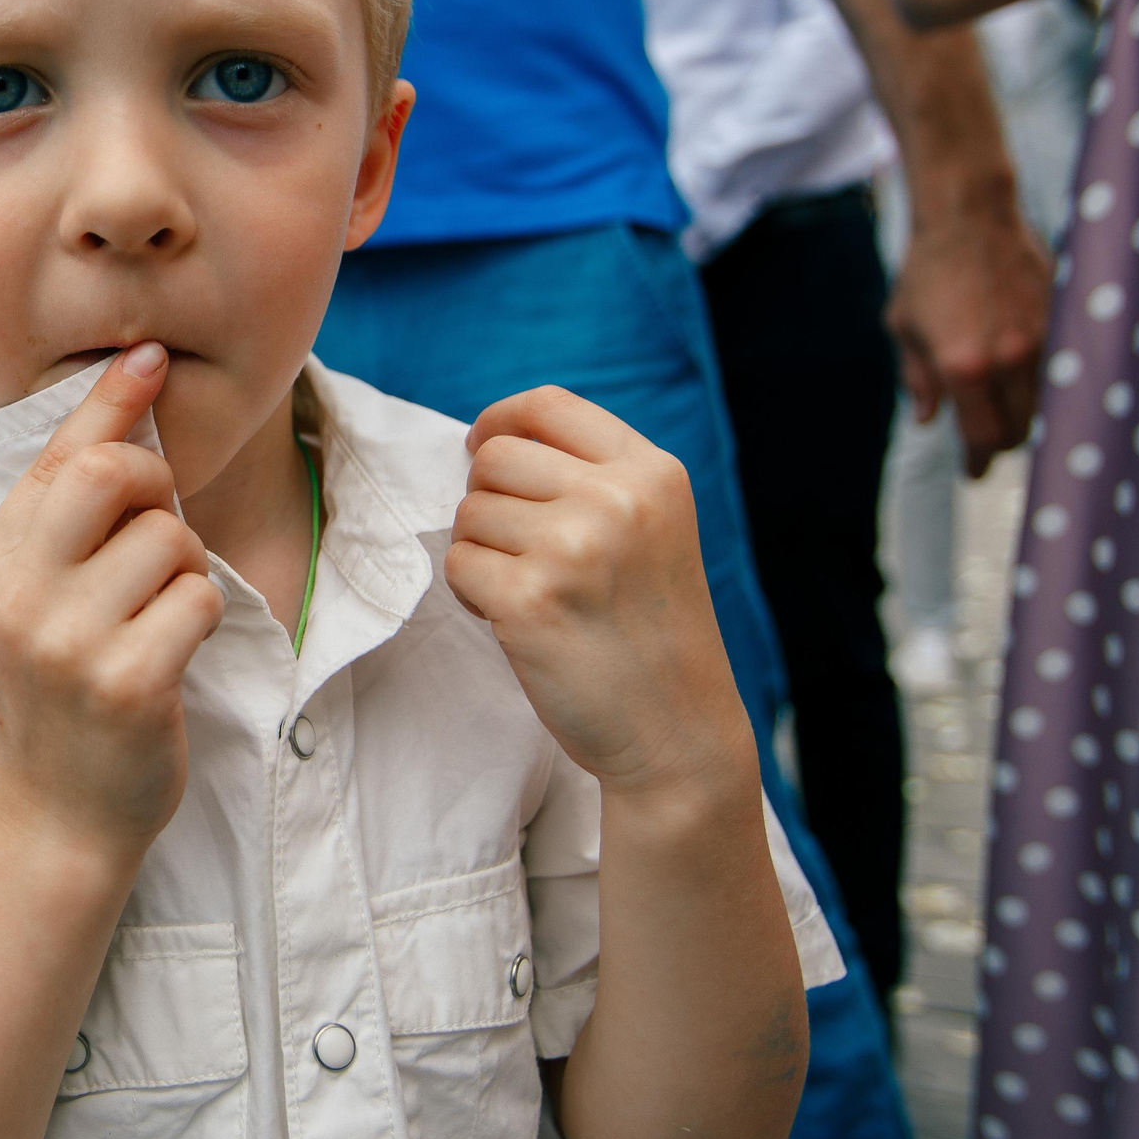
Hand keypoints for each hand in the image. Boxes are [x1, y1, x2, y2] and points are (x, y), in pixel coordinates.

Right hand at [0, 342, 223, 868]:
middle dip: (156, 486)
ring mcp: (65, 643)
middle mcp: (13, 597)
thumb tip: (126, 393)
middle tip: (156, 534)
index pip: (52, 455)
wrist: (59, 815)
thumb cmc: (62, 693)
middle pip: (107, 474)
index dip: (107, 399)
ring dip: (185, 569)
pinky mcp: (125, 682)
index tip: (148, 355)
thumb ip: (63, 514)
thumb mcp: (34, 599)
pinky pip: (199, 598)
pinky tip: (170, 654)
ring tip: (155, 615)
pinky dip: (202, 617)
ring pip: (169, 537)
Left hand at [447, 387, 751, 799]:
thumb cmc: (651, 630)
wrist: (678, 731)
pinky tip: (517, 621)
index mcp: (651, 473)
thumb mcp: (653, 529)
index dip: (500, 421)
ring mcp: (572, 548)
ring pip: (470, 514)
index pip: (548, 406)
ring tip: (530, 592)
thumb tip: (489, 443)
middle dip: (488, 501)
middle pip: (496, 458)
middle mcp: (616, 500)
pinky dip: (473, 595)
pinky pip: (460, 567)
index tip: (483, 447)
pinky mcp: (529, 601)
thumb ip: (591, 478)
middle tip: (517, 550)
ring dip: (482, 553)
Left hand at [888, 191, 1049, 476]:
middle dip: (1003, 442)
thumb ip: (918, 379)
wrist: (970, 216)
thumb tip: (927, 421)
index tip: (973, 472)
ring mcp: (1044, 339)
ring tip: (1009, 413)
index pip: (983, 438)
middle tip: (987, 442)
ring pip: (1050, 405)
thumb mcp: (903, 327)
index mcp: (964, 366)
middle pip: (1022, 430)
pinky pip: (1064, 371)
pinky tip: (1033, 382)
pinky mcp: (1064, 319)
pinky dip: (1050, 385)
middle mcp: (1010, 358)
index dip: (977, 462)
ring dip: (1030, 417)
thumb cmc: (927, 271)